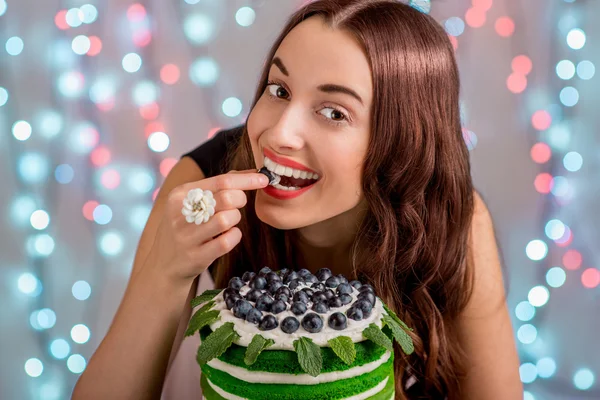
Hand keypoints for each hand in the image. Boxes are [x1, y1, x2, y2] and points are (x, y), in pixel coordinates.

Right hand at [144, 169, 268, 285]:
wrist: (164, 265)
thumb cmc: (186, 227)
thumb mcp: (190, 202)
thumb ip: (217, 186)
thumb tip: (251, 173)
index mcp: (180, 194)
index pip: (221, 181)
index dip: (246, 180)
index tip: (263, 180)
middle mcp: (181, 213)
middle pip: (227, 198)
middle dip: (240, 200)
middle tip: (238, 205)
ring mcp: (187, 236)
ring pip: (228, 219)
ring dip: (235, 219)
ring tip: (228, 222)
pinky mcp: (196, 256)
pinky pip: (227, 241)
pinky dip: (234, 236)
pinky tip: (228, 236)